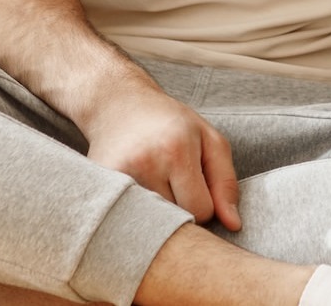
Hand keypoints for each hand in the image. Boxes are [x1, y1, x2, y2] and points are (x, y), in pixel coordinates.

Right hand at [80, 78, 240, 229]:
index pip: (200, 210)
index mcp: (177, 151)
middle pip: (173, 221)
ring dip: (155, 215)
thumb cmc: (170, 123)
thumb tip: (233, 225)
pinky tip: (135, 193)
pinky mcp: (97, 184)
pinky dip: (133, 214)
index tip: (194, 187)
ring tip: (154, 186)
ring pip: (149, 225)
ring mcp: (116, 175)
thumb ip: (226, 183)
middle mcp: (144, 163)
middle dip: (179, 211)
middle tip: (173, 186)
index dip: (203, 205)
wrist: (119, 105)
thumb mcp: (210, 141)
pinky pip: (123, 220)